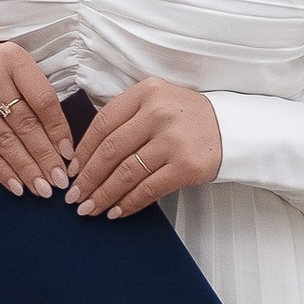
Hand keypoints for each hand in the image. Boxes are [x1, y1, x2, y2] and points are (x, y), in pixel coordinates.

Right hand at [0, 34, 73, 197]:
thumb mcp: (15, 65)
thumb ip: (35, 93)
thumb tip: (59, 141)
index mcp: (13, 59)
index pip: (43, 101)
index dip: (59, 131)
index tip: (69, 155)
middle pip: (25, 124)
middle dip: (45, 158)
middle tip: (60, 180)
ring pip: (4, 142)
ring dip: (26, 169)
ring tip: (42, 187)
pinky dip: (1, 170)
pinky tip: (16, 184)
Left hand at [69, 77, 221, 219]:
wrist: (232, 129)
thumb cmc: (187, 118)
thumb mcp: (157, 102)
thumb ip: (126, 118)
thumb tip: (85, 156)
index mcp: (147, 92)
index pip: (103, 123)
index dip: (83, 150)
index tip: (72, 170)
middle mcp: (159, 113)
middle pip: (110, 150)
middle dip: (88, 178)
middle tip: (75, 196)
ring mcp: (173, 141)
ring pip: (126, 173)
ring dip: (104, 194)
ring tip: (90, 208)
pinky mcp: (186, 166)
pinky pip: (148, 189)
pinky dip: (128, 203)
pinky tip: (116, 211)